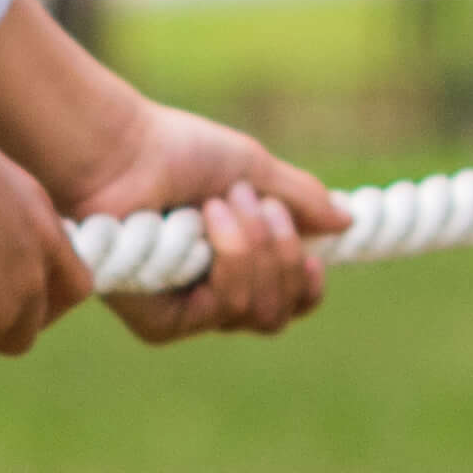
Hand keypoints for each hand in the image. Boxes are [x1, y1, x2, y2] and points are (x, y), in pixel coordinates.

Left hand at [42, 90, 349, 343]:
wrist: (124, 150)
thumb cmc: (177, 152)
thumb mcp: (253, 170)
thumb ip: (300, 199)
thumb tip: (348, 222)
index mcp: (236, 266)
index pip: (287, 305)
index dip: (305, 288)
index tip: (312, 256)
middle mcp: (210, 296)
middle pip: (276, 314)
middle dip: (280, 255)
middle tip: (257, 203)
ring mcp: (184, 313)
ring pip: (254, 312)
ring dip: (250, 248)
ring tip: (218, 204)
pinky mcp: (158, 323)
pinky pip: (221, 311)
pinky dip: (226, 260)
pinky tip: (202, 223)